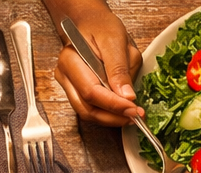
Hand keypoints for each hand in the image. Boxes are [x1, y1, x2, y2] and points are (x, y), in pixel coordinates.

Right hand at [53, 0, 144, 125]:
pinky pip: (90, 110)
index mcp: (71, 59)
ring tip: (131, 115)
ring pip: (87, 113)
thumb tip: (127, 96)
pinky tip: (121, 111)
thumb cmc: (101, 27)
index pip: (91, 91)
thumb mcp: (116, 41)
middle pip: (87, 108)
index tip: (134, 109)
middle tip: (136, 116)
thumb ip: (120, 69)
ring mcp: (68, 85)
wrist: (91, 24)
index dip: (114, 105)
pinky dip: (107, 115)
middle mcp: (65, 74)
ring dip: (111, 119)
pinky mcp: (75, 92)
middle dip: (114, 116)